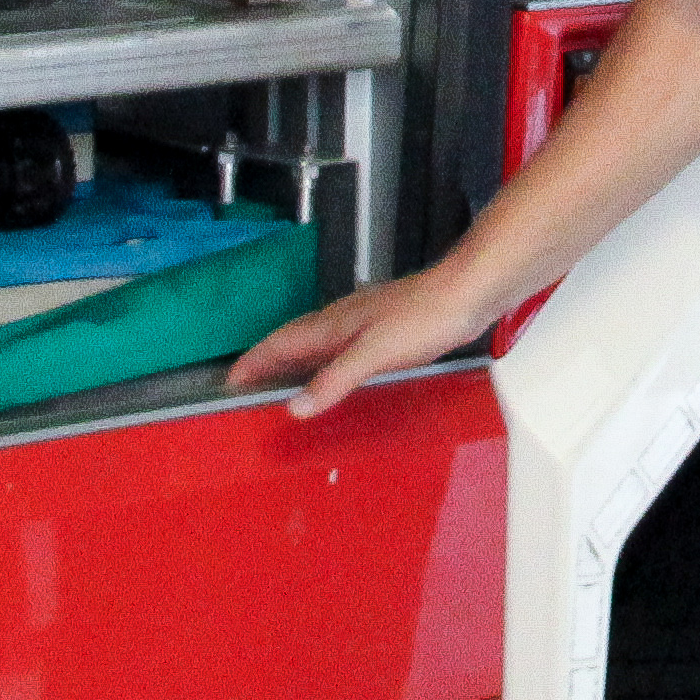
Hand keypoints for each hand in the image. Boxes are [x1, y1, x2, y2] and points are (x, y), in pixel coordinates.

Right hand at [231, 263, 500, 415]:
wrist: (469, 293)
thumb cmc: (426, 316)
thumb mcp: (375, 353)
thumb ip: (334, 379)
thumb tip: (295, 406)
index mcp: (334, 325)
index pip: (282, 343)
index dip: (255, 361)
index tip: (231, 379)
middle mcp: (344, 321)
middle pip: (295, 342)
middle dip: (268, 363)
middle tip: (247, 384)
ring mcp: (366, 323)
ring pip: (318, 344)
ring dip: (296, 363)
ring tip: (283, 383)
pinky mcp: (387, 329)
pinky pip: (342, 349)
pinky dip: (327, 364)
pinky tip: (338, 374)